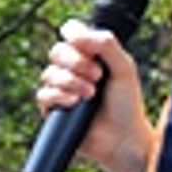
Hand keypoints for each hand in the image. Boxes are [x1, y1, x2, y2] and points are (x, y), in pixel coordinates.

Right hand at [36, 21, 149, 171]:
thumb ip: (105, 44)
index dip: (74, 34)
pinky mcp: (53, 110)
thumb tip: (73, 32)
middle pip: (57, 51)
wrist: (123, 139)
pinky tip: (75, 103)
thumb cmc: (127, 105)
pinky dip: (59, 96)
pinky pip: (44, 95)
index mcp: (90, 55)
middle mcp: (73, 70)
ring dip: (70, 81)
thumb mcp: (124, 68)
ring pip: (49, 73)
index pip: (70, 32)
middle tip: (97, 76)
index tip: (87, 45)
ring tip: (90, 95)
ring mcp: (62, 90)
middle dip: (76, 62)